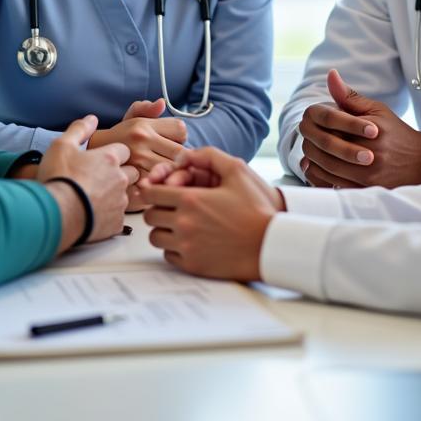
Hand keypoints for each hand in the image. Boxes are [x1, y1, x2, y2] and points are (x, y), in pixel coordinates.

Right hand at [39, 115, 137, 250]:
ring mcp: (120, 202)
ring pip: (126, 195)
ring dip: (115, 196)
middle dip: (120, 174)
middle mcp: (120, 178)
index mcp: (110, 158)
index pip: (124, 150)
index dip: (113, 155)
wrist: (55, 214)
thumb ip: (79, 129)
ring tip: (94, 199)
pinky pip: (119, 217)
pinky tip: (93, 216)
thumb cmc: (59, 178)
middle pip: (132, 172)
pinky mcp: (117, 223)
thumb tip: (92, 119)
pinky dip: (109, 216)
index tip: (101, 161)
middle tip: (99, 180)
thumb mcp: (61, 145)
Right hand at [90, 98, 188, 209]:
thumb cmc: (112, 142)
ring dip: (171, 175)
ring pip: (172, 172)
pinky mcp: (134, 188)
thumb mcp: (127, 119)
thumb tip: (161, 103)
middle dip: (180, 159)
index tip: (171, 143)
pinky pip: (160, 189)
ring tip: (163, 175)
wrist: (86, 165)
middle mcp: (141, 144)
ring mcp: (137, 167)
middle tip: (172, 163)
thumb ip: (144, 108)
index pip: (181, 129)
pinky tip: (152, 188)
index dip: (180, 137)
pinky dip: (158, 190)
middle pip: (181, 154)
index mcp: (142, 127)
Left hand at [141, 148, 283, 281]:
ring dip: (163, 229)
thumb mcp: (237, 169)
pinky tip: (190, 240)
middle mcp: (184, 224)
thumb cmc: (256, 207)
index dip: (152, 188)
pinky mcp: (193, 265)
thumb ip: (208, 156)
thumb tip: (183, 156)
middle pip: (149, 216)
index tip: (159, 189)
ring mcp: (187, 247)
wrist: (271, 243)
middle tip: (171, 206)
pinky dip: (174, 247)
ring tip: (180, 223)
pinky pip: (168, 255)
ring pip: (155, 237)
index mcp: (190, 200)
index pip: (150, 193)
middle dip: (157, 208)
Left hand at [299, 70, 420, 188]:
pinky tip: (320, 170)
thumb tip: (330, 75)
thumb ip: (350, 96)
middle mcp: (370, 155)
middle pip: (328, 150)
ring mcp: (369, 176)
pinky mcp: (368, 191)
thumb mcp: (376, 109)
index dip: (319, 126)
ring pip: (329, 170)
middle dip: (315, 144)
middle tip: (308, 140)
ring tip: (311, 154)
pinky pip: (336, 186)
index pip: (333, 127)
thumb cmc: (395, 132)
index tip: (313, 124)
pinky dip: (323, 179)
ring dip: (316, 162)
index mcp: (370, 131)